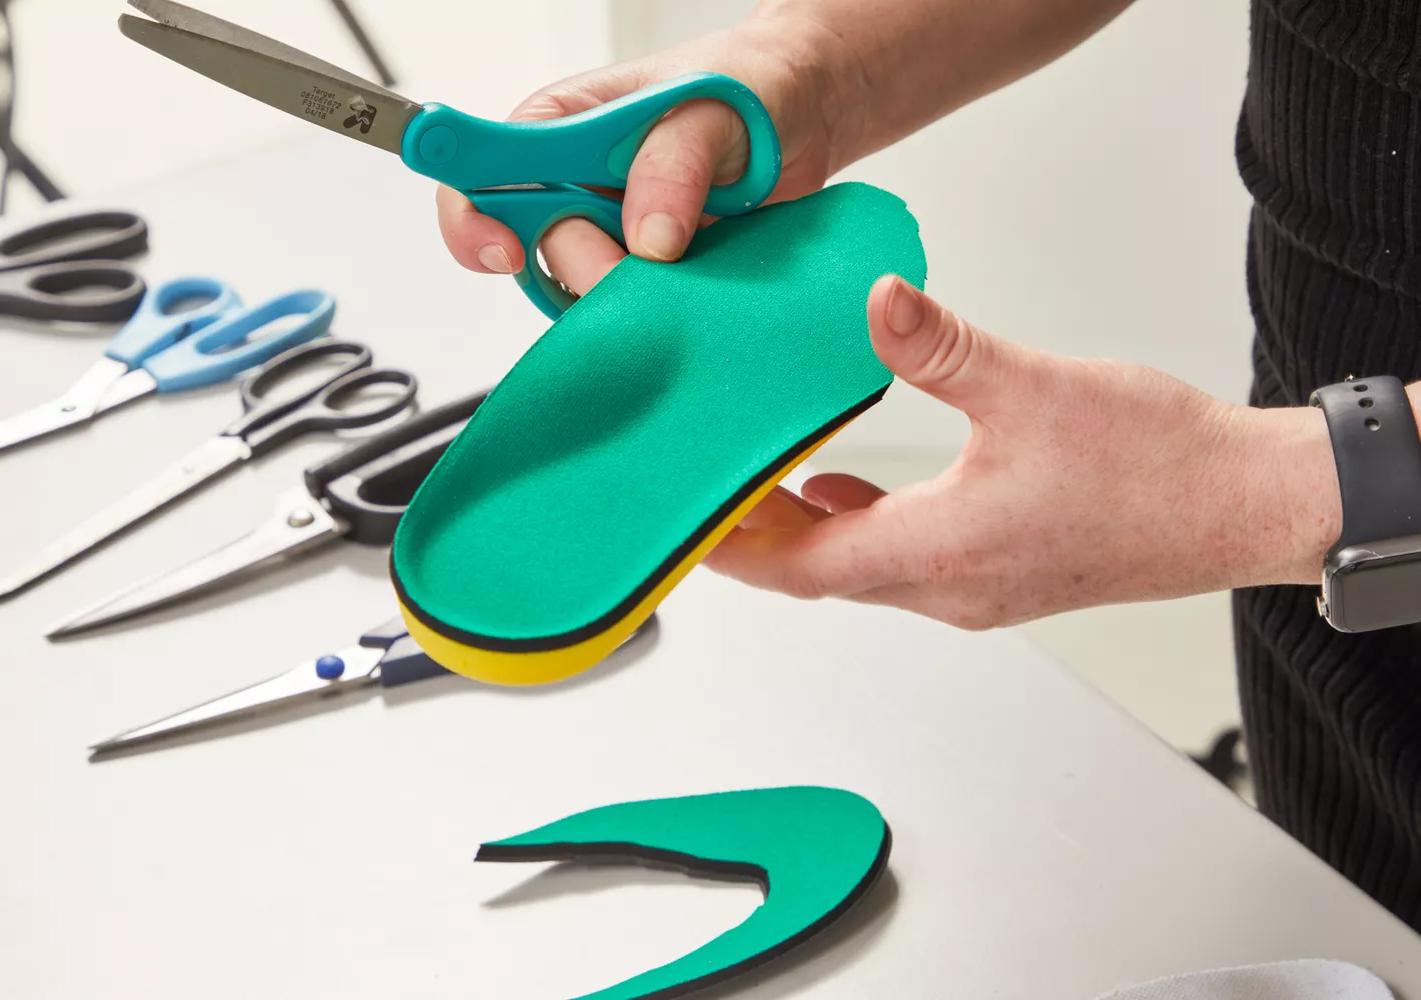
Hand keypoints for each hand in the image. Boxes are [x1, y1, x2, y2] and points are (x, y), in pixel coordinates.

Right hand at [435, 11, 864, 295]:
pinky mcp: (641, 272)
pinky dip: (653, 313)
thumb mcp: (714, 105)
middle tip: (643, 263)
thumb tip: (646, 237)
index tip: (509, 249)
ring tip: (686, 265)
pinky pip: (623, 311)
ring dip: (625, 295)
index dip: (476, 218)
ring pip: (578, 290)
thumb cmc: (750, 89)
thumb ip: (675, 162)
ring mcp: (605, 232)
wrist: (805, 118)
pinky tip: (691, 288)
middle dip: (583, 268)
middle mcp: (570, 183)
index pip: (482, 172)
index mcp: (560, 127)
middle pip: (530, 250)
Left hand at [703, 277, 1345, 628]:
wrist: (1243, 505)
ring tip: (764, 485)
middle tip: (711, 490)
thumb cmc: (1155, 464)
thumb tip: (877, 301)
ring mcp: (980, 591)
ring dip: (812, 534)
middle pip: (824, 574)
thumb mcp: (1032, 387)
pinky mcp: (1007, 575)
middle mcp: (949, 589)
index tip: (687, 525)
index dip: (737, 550)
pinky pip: (909, 561)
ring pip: (866, 570)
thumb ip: (940, 346)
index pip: (802, 569)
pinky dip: (865, 527)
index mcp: (939, 551)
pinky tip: (852, 487)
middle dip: (763, 537)